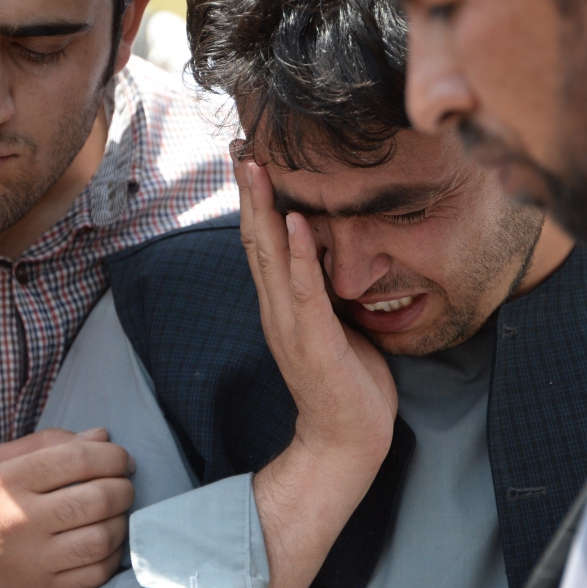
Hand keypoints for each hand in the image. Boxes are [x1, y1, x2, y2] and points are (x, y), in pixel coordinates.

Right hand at [0, 428, 134, 587]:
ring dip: (120, 521)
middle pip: (98, 497)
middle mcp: (18, 521)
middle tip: (123, 484)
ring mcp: (32, 561)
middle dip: (123, 486)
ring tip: (114, 513)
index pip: (78, 459)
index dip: (112, 455)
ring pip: (103, 536)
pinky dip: (111, 555)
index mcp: (4, 483)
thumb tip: (101, 436)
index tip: (121, 459)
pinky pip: (97, 572)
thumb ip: (45, 444)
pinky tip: (102, 543)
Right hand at [233, 142, 397, 587]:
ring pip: (270, 257)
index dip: (254, 203)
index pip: (262, 246)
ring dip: (261, 210)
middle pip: (255, 242)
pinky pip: (304, 288)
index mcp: (282, 306)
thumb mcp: (335, 325)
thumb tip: (333, 259)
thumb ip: (323, 293)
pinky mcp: (312, 339)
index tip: (249, 161)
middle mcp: (277, 310)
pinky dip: (299, 253)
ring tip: (255, 168)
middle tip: (239, 148)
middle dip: (248, 194)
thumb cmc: (347, 382)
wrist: (347, 439)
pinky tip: (294, 219)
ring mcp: (290, 325)